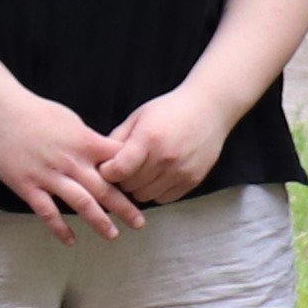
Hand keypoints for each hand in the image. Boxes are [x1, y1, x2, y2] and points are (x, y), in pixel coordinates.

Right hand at [0, 88, 139, 236]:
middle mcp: (70, 161)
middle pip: (104, 188)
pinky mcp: (28, 186)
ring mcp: (49, 175)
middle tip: (140, 223)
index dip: (133, 176)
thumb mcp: (70, 120)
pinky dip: (60, 228)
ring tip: (112, 235)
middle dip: (124, 208)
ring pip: (80, 203)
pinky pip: (47, 212)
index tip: (144, 189)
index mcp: (84, 142)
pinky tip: (71, 240)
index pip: (117, 162)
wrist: (0, 112)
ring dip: (98, 221)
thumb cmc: (36, 112)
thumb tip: (105, 152)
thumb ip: (88, 139)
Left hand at [98, 85, 232, 203]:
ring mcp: (180, 171)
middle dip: (121, 180)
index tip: (106, 167)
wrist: (209, 108)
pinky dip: (156, 191)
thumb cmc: (170, 110)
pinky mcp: (192, 180)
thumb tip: (98, 161)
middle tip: (123, 169)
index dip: (106, 172)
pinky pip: (164, 198)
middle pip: (129, 186)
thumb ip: (117, 139)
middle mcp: (165, 158)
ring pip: (145, 196)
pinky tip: (158, 176)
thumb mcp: (139, 116)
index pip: (117, 171)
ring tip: (141, 172)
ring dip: (139, 188)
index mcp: (148, 139)